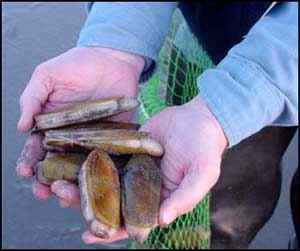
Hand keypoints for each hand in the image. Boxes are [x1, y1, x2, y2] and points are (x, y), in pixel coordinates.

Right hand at [16, 47, 144, 203]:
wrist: (113, 59)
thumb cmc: (78, 64)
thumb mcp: (47, 76)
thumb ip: (32, 99)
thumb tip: (21, 128)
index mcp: (52, 125)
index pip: (37, 148)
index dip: (29, 161)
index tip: (25, 172)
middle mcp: (71, 137)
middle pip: (57, 164)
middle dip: (47, 180)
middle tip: (43, 193)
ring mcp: (93, 140)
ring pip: (80, 167)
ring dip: (72, 183)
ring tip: (66, 196)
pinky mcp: (115, 139)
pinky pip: (108, 158)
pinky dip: (102, 172)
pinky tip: (97, 184)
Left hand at [76, 96, 227, 245]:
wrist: (199, 117)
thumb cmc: (205, 147)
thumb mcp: (203, 173)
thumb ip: (185, 197)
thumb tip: (162, 220)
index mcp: (158, 198)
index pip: (133, 220)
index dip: (112, 230)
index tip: (89, 235)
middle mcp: (142, 185)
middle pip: (111, 201)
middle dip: (87, 204)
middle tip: (63, 198)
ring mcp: (132, 166)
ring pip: (104, 179)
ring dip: (82, 183)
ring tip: (59, 183)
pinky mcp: (127, 147)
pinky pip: (106, 156)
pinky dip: (90, 160)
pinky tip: (72, 159)